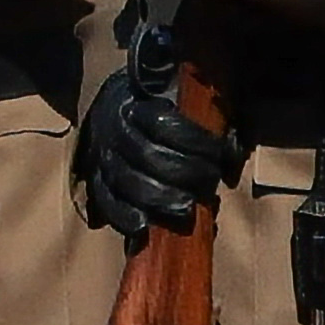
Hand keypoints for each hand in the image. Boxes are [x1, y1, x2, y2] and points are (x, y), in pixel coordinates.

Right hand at [77, 51, 234, 239]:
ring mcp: (103, 160)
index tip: (219, 151)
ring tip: (188, 207)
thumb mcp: (177, 98)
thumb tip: (226, 142)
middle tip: (210, 180)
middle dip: (184, 172)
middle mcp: (114, 132)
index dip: (196, 140)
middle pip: (148, 156)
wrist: (114, 112)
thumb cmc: (158, 109)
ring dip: (160, 198)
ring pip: (128, 182)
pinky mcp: (97, 183)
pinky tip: (144, 226)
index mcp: (136, 107)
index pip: (165, 124)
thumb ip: (202, 112)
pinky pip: (107, 203)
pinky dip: (124, 217)